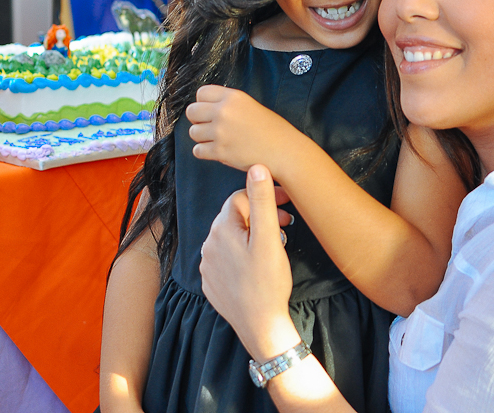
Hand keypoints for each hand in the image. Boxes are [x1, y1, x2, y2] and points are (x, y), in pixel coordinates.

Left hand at [186, 86, 301, 173]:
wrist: (284, 152)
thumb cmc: (273, 131)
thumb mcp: (251, 106)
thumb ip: (230, 104)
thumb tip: (209, 108)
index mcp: (234, 97)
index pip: (201, 93)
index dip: (203, 103)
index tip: (208, 110)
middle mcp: (224, 112)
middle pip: (191, 111)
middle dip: (198, 120)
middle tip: (208, 126)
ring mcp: (220, 132)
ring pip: (193, 132)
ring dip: (202, 137)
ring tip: (216, 140)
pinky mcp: (220, 151)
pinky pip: (198, 150)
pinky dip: (204, 152)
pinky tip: (216, 151)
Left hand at [200, 165, 302, 361]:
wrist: (260, 327)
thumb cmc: (268, 282)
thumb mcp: (269, 238)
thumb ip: (262, 201)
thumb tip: (256, 167)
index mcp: (221, 228)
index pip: (241, 198)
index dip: (265, 197)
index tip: (287, 205)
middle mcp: (208, 243)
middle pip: (235, 217)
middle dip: (259, 216)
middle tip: (287, 225)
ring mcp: (207, 264)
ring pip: (230, 237)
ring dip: (251, 235)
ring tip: (274, 245)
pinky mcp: (210, 281)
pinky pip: (225, 257)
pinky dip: (242, 254)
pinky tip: (258, 263)